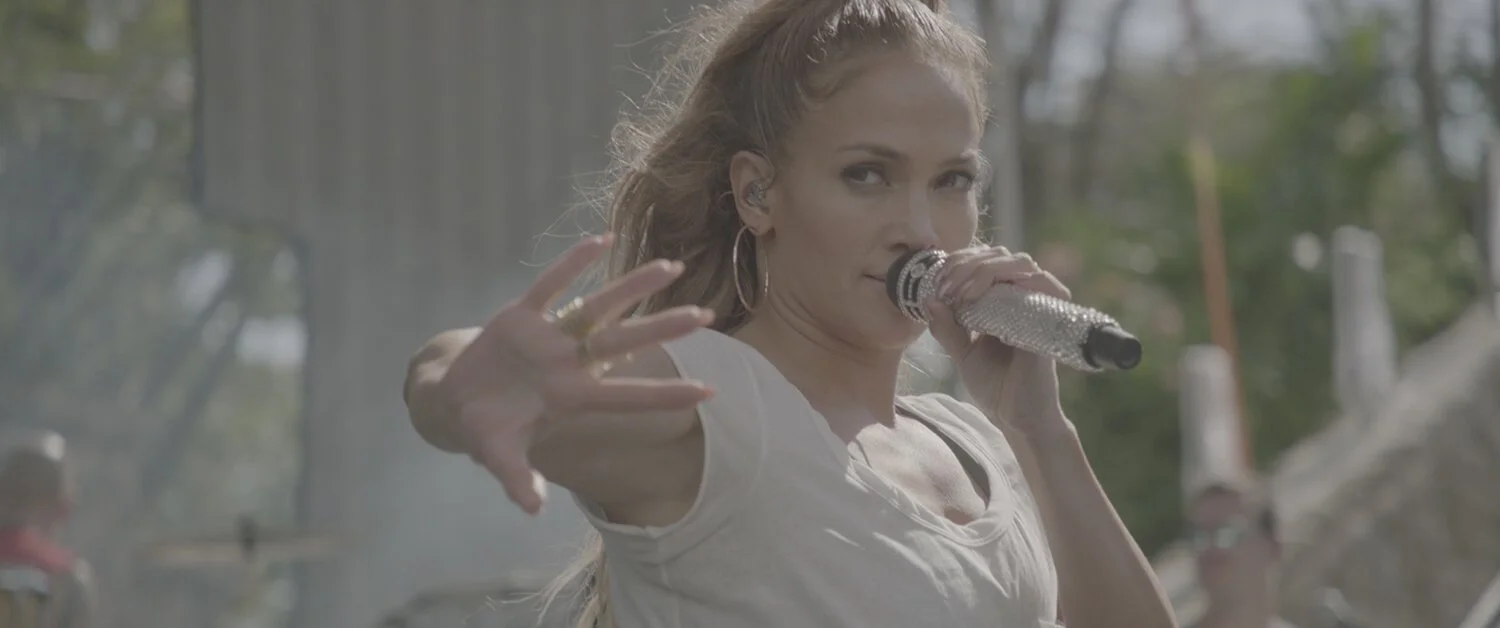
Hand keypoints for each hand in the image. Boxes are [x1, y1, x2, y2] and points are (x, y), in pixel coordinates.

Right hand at [439, 234, 714, 513]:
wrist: (453, 400)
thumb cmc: (486, 430)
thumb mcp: (498, 456)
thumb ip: (517, 480)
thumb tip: (533, 508)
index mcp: (572, 397)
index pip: (628, 396)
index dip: (666, 394)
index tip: (710, 391)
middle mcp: (569, 364)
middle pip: (624, 341)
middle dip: (663, 328)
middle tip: (705, 315)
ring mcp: (549, 337)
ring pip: (599, 306)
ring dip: (633, 286)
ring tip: (672, 266)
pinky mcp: (521, 316)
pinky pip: (551, 284)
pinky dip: (573, 263)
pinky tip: (602, 239)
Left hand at [923, 246, 1070, 432]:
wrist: (1015, 417)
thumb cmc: (994, 386)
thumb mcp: (962, 354)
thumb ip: (947, 328)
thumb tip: (929, 299)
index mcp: (1002, 302)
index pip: (984, 261)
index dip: (958, 263)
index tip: (936, 285)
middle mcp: (1021, 299)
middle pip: (1000, 254)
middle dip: (966, 263)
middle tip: (945, 286)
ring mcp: (1037, 306)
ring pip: (1019, 262)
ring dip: (984, 269)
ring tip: (961, 291)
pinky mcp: (1049, 319)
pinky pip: (1041, 285)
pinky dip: (1010, 282)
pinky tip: (981, 298)